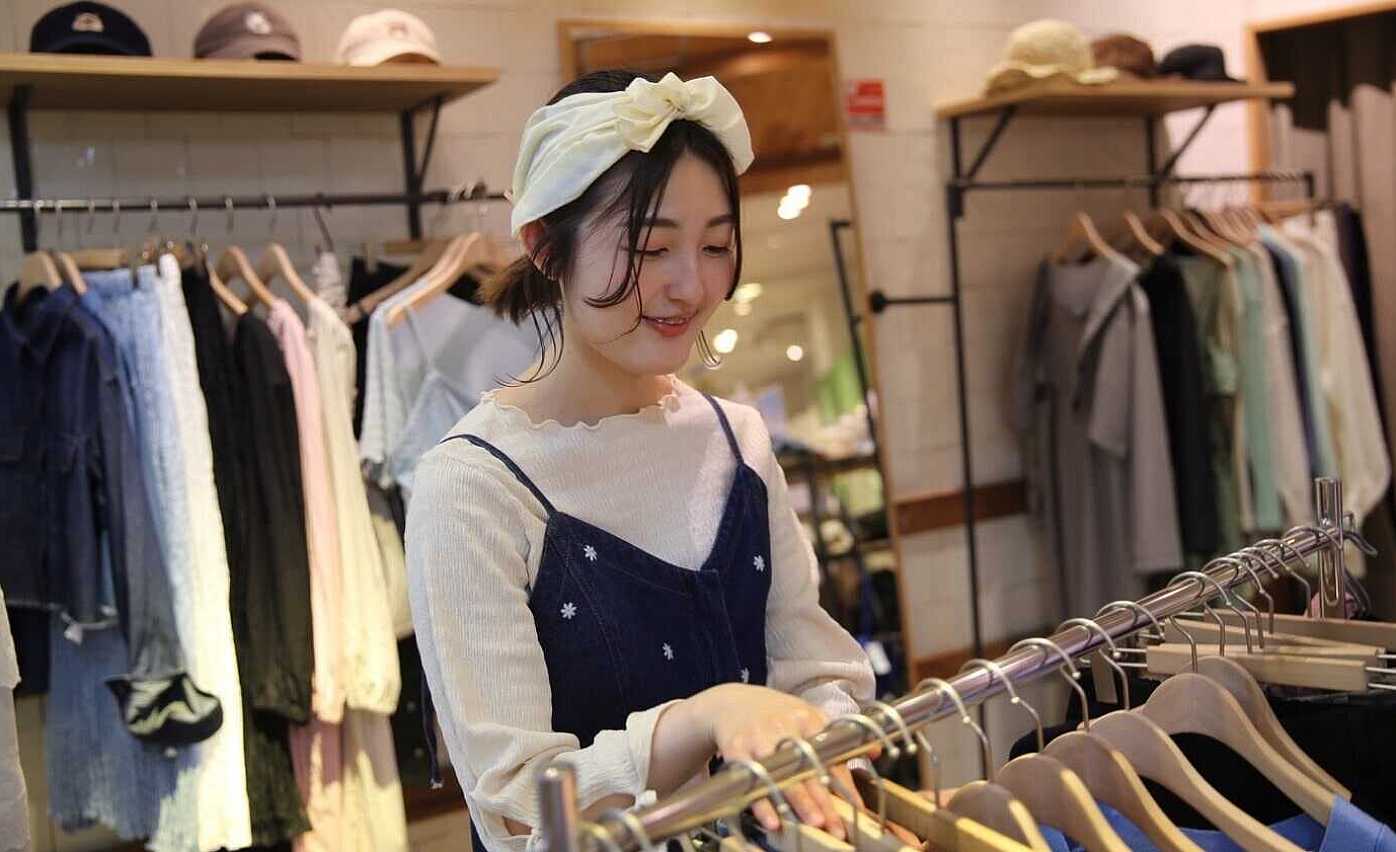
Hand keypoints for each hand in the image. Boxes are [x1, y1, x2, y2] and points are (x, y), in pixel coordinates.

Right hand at [693, 684, 868, 840]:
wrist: (731, 702)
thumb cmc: (776, 715)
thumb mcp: (808, 716)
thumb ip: (838, 738)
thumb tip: (876, 750)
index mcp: (807, 718)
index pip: (830, 755)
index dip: (844, 784)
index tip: (856, 810)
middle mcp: (783, 726)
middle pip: (807, 767)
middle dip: (823, 799)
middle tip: (836, 825)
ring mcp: (758, 737)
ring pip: (781, 774)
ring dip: (797, 801)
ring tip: (813, 823)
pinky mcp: (736, 749)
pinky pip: (751, 780)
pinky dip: (762, 803)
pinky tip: (773, 821)